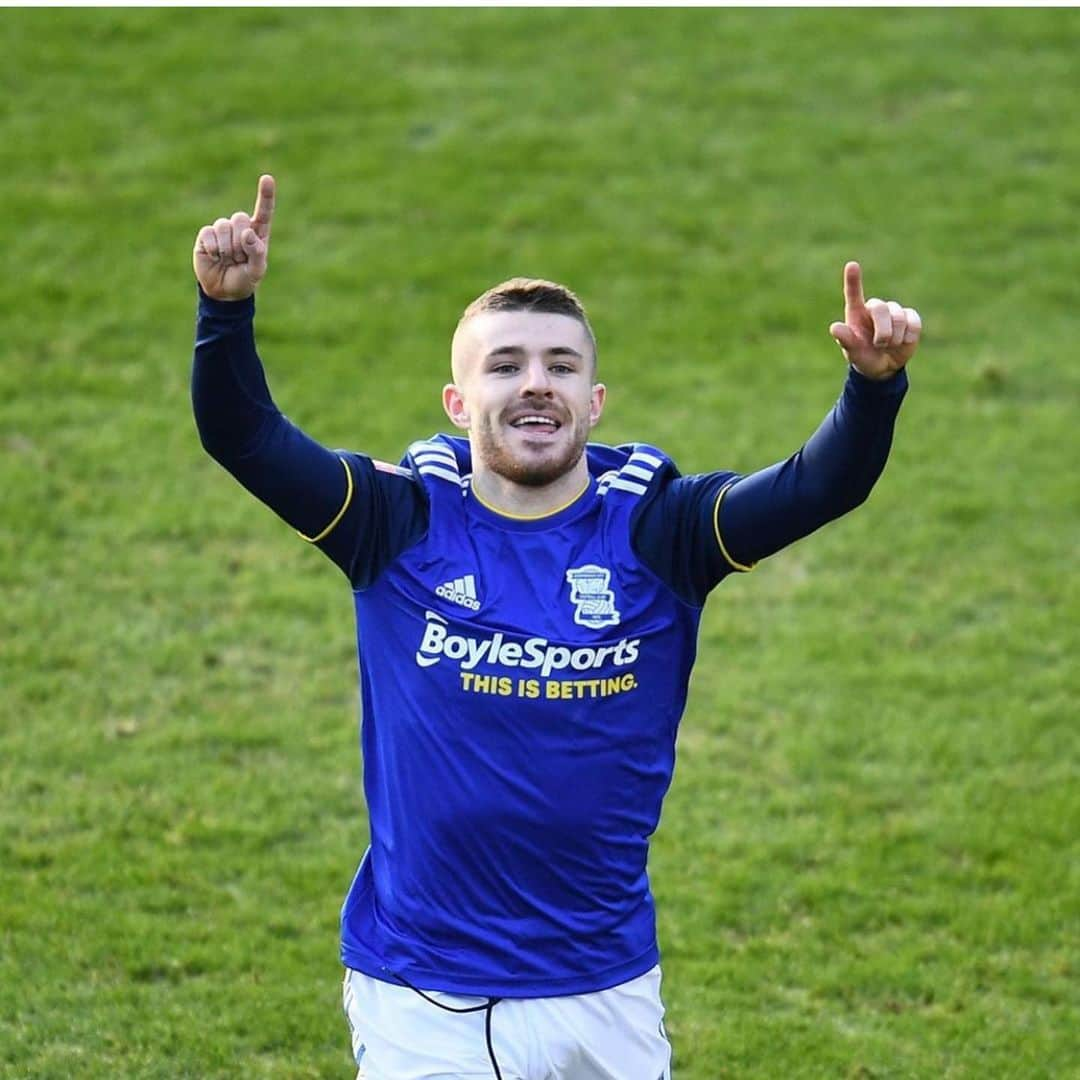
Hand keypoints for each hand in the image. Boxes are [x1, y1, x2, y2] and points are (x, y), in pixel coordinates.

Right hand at [193, 175, 275, 299]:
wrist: (223, 291)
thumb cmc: (245, 279)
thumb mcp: (256, 270)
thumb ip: (256, 252)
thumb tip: (247, 233)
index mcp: (258, 233)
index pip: (264, 211)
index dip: (266, 195)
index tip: (267, 178)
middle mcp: (240, 228)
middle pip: (240, 218)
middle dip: (240, 241)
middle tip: (239, 258)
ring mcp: (222, 229)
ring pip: (224, 225)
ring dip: (226, 248)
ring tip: (228, 260)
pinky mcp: (206, 235)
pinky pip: (209, 233)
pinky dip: (213, 249)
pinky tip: (215, 257)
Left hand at [828, 261, 921, 379]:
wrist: (883, 367)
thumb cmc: (863, 357)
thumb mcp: (852, 352)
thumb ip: (845, 339)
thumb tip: (834, 327)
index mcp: (856, 313)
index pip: (853, 294)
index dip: (853, 280)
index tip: (852, 265)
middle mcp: (874, 308)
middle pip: (882, 309)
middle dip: (883, 331)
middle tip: (879, 345)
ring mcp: (893, 311)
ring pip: (899, 318)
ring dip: (895, 338)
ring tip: (888, 346)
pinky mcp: (910, 317)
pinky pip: (913, 323)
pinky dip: (908, 337)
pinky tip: (903, 342)